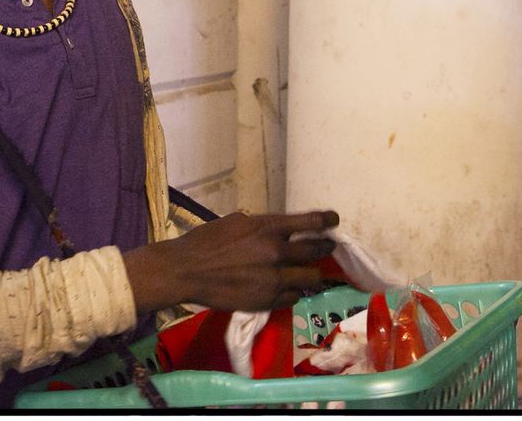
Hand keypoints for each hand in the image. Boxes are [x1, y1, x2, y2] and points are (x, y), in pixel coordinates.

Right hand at [123, 210, 338, 313]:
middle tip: (328, 247)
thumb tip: (276, 231)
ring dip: (311, 274)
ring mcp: (273, 279)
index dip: (327, 220)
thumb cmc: (206, 240)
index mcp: (267, 227)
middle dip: (325, 248)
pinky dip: (293, 291)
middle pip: (316, 251)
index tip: (334, 220)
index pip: (310, 222)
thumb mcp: (236, 222)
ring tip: (309, 272)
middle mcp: (276, 252)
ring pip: (311, 278)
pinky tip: (287, 288)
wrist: (187, 270)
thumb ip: (260, 226)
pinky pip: (293, 297)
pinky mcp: (267, 300)